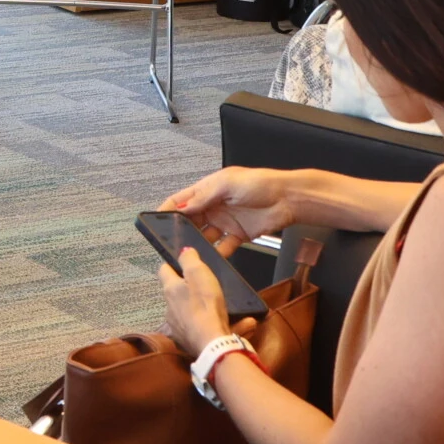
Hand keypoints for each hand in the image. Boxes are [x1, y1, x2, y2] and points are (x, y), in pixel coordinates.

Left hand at [159, 248, 259, 358]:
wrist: (212, 345)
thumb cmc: (205, 305)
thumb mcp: (199, 274)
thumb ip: (189, 260)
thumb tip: (183, 251)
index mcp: (170, 290)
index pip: (164, 270)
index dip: (173, 264)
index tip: (185, 263)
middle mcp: (170, 309)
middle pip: (177, 294)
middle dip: (190, 289)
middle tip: (208, 284)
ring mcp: (180, 328)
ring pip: (193, 313)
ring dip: (208, 309)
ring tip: (227, 306)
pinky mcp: (192, 342)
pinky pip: (208, 330)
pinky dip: (222, 325)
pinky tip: (245, 323)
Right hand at [160, 167, 297, 250]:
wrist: (288, 199)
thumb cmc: (260, 183)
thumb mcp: (227, 184)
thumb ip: (204, 196)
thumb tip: (182, 207)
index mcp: (208, 190)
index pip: (181, 200)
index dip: (168, 210)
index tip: (155, 221)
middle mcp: (214, 206)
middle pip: (191, 221)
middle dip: (181, 231)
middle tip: (173, 242)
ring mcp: (225, 222)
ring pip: (205, 236)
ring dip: (198, 245)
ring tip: (192, 254)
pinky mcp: (238, 235)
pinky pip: (223, 247)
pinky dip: (218, 254)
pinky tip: (213, 260)